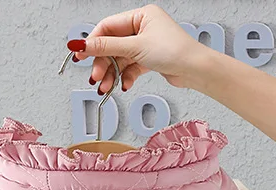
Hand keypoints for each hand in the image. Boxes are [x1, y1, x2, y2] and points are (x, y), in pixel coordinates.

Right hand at [68, 5, 208, 93]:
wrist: (195, 70)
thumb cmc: (175, 51)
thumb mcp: (135, 47)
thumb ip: (106, 47)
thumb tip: (82, 44)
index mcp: (141, 15)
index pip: (108, 27)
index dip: (92, 42)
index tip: (80, 55)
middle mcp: (143, 28)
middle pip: (112, 46)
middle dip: (103, 63)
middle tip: (94, 77)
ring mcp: (146, 44)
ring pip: (120, 59)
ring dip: (111, 74)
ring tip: (106, 87)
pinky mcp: (149, 59)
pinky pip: (130, 68)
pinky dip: (125, 77)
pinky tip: (123, 85)